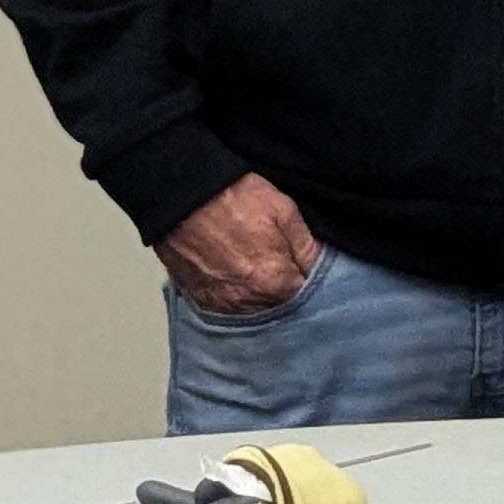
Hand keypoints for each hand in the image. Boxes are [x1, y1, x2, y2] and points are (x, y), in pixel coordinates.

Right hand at [158, 173, 316, 313]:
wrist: (181, 193)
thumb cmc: (231, 197)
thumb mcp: (285, 212)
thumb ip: (309, 248)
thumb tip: (322, 268)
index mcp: (276, 282)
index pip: (311, 297)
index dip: (313, 281)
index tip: (308, 269)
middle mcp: (248, 301)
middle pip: (281, 307)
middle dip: (288, 291)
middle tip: (284, 266)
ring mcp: (221, 303)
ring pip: (255, 310)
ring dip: (263, 297)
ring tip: (259, 270)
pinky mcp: (200, 299)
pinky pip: (228, 308)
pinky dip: (238, 297)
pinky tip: (239, 277)